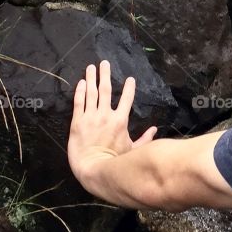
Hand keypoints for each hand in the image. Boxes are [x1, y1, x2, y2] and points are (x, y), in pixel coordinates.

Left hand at [68, 60, 157, 192]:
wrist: (93, 168)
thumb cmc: (115, 162)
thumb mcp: (133, 150)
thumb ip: (144, 139)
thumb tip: (154, 130)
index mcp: (120, 121)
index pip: (126, 99)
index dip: (129, 88)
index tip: (130, 78)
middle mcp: (105, 115)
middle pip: (105, 90)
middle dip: (105, 74)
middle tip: (104, 63)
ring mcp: (90, 117)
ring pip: (91, 93)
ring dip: (91, 78)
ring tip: (91, 67)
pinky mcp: (77, 122)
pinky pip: (78, 102)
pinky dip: (79, 91)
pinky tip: (81, 83)